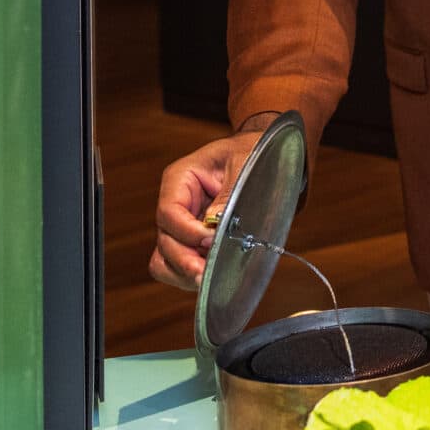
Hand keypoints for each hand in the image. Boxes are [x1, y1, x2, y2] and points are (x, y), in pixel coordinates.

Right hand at [147, 131, 260, 289]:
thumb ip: (229, 193)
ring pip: (166, 259)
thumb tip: (215, 223)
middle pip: (165, 241)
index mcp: (181, 179)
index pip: (169, 212)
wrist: (264, 153)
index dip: (187, 232)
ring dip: (186, 272)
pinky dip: (192, 276)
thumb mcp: (244, 162)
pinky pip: (180, 266)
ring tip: (211, 278)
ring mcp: (183, 226)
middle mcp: (177, 205)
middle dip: (185, 260)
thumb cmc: (251, 151)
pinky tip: (215, 275)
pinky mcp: (194, 242)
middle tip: (210, 273)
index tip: (211, 239)